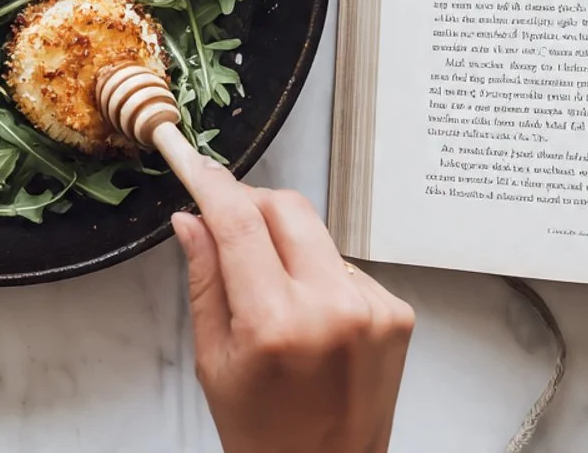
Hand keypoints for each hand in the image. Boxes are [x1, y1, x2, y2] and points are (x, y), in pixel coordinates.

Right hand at [172, 164, 413, 452]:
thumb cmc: (263, 431)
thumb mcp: (213, 357)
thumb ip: (204, 277)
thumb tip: (191, 216)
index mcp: (277, 324)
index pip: (239, 222)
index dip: (212, 184)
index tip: (194, 162)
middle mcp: (332, 309)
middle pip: (286, 207)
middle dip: (251, 203)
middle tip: (227, 221)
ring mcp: (372, 309)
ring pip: (315, 231)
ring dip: (286, 241)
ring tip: (272, 291)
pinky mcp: (396, 313)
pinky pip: (343, 262)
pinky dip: (318, 271)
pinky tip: (309, 313)